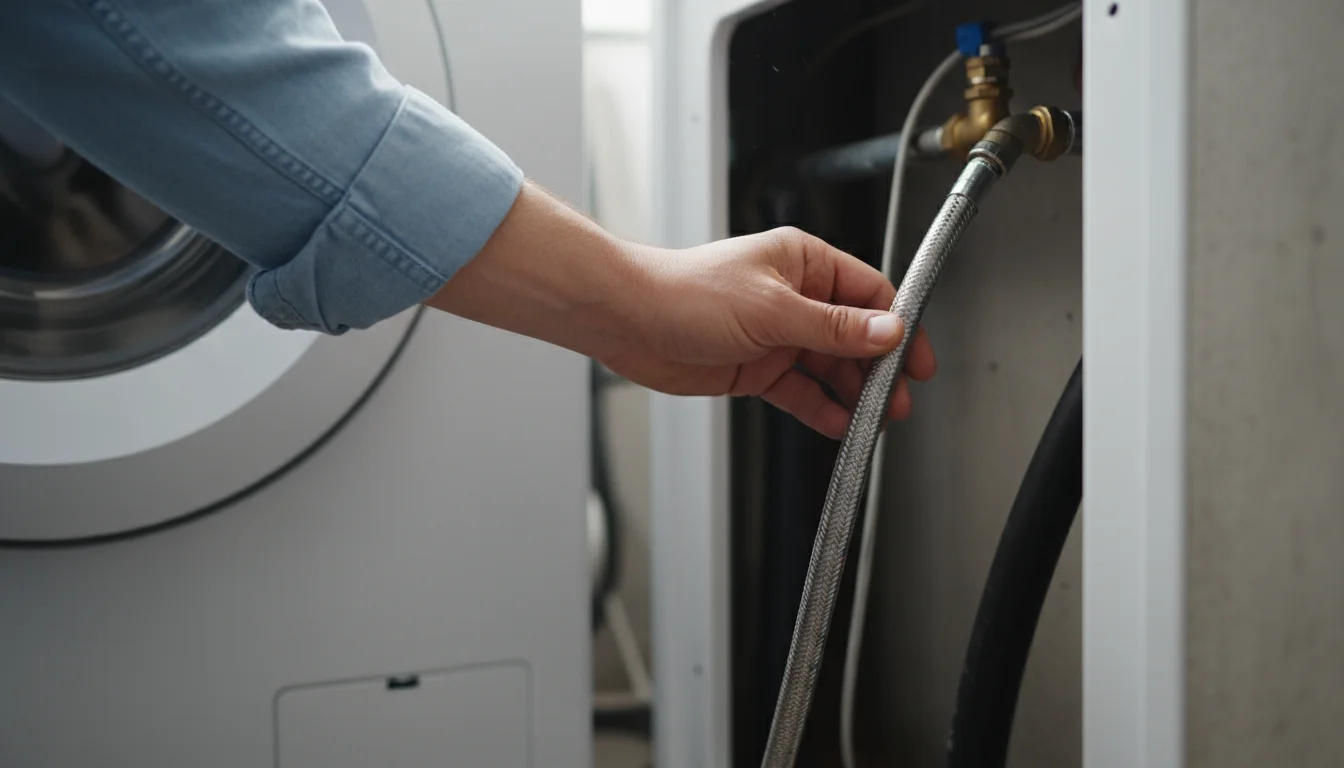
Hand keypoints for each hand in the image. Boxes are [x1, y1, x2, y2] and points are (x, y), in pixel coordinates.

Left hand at [600, 227, 936, 438]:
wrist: (629, 320)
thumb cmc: (687, 293)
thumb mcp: (772, 309)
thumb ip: (833, 327)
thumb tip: (887, 331)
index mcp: (804, 263)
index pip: (869, 294)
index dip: (897, 327)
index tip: (917, 360)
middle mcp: (794, 297)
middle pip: (854, 336)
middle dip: (878, 369)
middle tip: (897, 400)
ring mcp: (776, 335)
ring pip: (829, 368)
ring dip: (851, 394)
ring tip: (872, 419)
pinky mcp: (756, 368)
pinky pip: (800, 391)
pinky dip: (820, 408)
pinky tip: (838, 424)